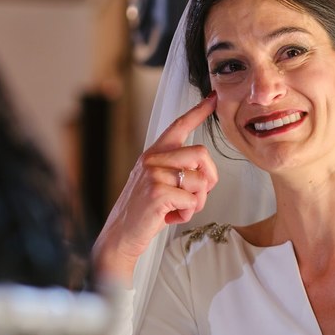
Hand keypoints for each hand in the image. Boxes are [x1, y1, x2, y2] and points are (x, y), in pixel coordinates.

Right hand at [93, 93, 219, 281]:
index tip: (213, 99)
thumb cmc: (144, 212)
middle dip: (209, 179)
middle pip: (202, 154)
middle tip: (197, 196)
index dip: (198, 111)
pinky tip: (171, 217)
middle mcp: (152, 159)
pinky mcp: (158, 192)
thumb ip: (177, 170)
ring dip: (197, 202)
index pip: (178, 126)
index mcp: (154, 154)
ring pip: (200, 181)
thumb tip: (205, 172)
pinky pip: (192, 201)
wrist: (121, 235)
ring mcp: (154, 174)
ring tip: (178, 208)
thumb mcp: (158, 183)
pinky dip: (188, 213)